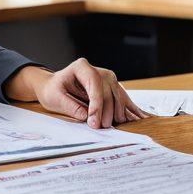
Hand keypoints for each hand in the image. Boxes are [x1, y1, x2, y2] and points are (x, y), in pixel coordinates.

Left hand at [8, 60, 148, 127]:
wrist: (54, 87)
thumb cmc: (53, 90)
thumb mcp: (54, 98)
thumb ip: (70, 106)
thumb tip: (87, 116)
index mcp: (81, 66)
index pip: (94, 83)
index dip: (96, 102)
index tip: (93, 119)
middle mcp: (97, 70)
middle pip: (107, 90)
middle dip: (106, 110)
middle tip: (101, 127)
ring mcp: (107, 77)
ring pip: (118, 94)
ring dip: (117, 111)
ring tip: (115, 126)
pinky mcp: (112, 87)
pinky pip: (122, 97)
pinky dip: (129, 108)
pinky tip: (139, 117)